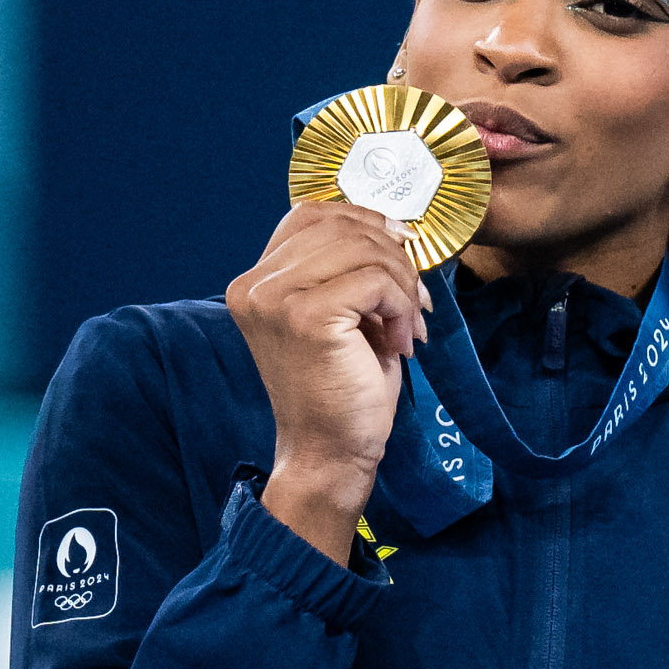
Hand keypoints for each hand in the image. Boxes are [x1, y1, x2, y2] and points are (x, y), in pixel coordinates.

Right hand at [224, 200, 428, 565]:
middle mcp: (254, 286)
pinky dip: (401, 306)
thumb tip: (394, 225)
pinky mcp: (306, 317)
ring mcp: (275, 299)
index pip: (312, 214)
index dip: (365, 221)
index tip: (400, 252)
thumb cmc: (341, 388)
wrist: (330, 454)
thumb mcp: (340, 313)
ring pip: (364, 250)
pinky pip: (375, 281)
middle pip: (342, 227)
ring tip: (408, 326)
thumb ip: (346, 267)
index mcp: (255, 282)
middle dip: (393, 258)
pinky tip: (401, 342)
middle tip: (414, 303)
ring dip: (402, 285)